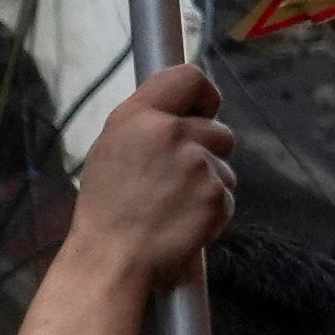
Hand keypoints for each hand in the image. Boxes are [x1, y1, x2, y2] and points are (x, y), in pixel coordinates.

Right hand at [69, 63, 235, 289]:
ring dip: (209, 182)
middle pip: (219, 129)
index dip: (204, 94)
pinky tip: (183, 220)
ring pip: (224, 165)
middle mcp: (170, 133)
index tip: (204, 111)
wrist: (112, 257)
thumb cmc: (108, 206)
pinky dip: (212, 209)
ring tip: (173, 203)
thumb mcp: (112, 148)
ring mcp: (196, 165)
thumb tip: (186, 110)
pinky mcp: (215, 195)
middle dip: (208, 151)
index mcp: (138, 117)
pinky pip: (226, 195)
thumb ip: (148, 123)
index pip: (189, 76)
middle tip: (178, 177)